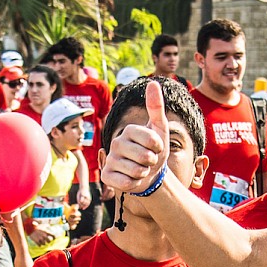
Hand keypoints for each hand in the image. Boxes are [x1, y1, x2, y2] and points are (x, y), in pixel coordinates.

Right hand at [96, 80, 170, 195]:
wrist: (150, 174)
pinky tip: (132, 179)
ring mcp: (110, 160)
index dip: (159, 147)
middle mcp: (116, 143)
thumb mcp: (160, 129)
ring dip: (145, 173)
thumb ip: (156, 107)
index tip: (156, 147)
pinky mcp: (106, 176)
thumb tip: (153, 82)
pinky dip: (134, 184)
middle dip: (152, 162)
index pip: (151, 140)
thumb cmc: (155, 150)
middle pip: (144, 157)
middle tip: (148, 161)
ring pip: (137, 171)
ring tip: (141, 169)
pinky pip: (126, 183)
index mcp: (129, 130)